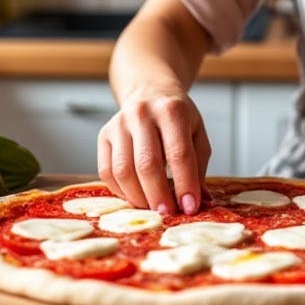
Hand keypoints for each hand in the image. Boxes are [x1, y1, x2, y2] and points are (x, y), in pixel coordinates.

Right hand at [97, 87, 209, 215]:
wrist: (149, 91)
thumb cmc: (177, 117)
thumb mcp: (197, 133)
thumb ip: (198, 167)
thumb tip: (200, 202)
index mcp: (172, 111)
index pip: (178, 153)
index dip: (185, 184)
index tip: (190, 207)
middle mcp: (142, 114)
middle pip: (147, 164)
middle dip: (159, 195)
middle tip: (168, 213)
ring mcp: (119, 124)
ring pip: (123, 170)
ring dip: (138, 197)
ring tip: (152, 207)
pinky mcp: (103, 135)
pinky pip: (107, 172)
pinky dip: (121, 191)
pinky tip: (136, 195)